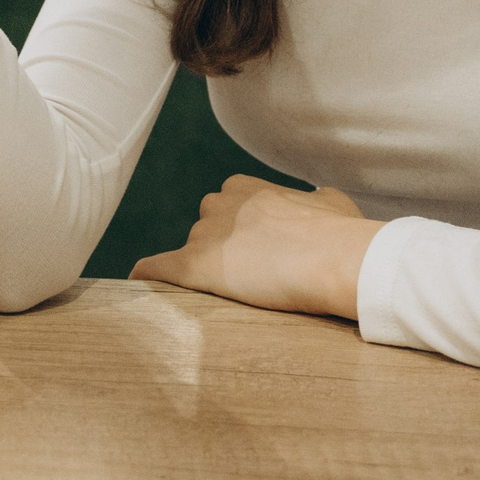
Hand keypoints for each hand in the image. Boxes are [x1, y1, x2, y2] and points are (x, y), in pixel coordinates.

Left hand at [129, 176, 382, 320]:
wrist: (337, 258)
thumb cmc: (341, 233)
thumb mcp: (331, 203)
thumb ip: (315, 200)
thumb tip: (317, 199)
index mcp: (245, 187)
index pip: (228, 207)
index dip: (242, 230)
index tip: (260, 247)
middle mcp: (219, 204)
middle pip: (207, 228)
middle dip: (222, 246)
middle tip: (252, 272)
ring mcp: (205, 235)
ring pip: (192, 251)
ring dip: (205, 268)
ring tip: (232, 292)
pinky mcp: (196, 265)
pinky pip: (159, 268)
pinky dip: (149, 275)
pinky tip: (138, 282)